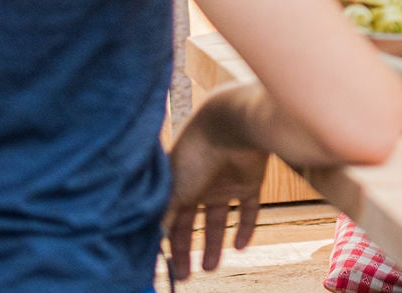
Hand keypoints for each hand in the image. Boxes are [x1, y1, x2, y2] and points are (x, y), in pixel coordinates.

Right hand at [164, 91, 268, 280]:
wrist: (234, 125)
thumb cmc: (196, 154)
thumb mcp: (173, 192)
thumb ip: (162, 220)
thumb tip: (151, 246)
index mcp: (176, 183)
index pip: (168, 220)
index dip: (167, 244)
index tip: (168, 268)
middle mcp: (199, 183)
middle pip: (191, 223)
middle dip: (188, 249)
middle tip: (188, 275)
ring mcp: (225, 182)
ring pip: (218, 219)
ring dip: (214, 243)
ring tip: (211, 268)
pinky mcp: (250, 180)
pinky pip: (249, 208)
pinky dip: (246, 228)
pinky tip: (239, 247)